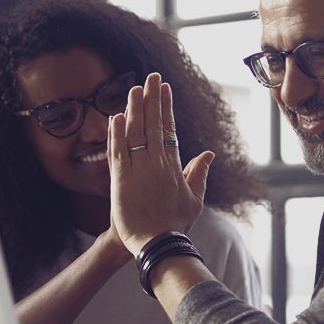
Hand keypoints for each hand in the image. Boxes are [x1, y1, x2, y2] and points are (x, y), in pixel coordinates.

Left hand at [110, 73, 214, 255]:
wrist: (157, 245)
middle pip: (152, 124)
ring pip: (134, 133)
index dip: (165, 106)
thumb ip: (198, 173)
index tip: (164, 89)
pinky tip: (116, 116)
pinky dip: (116, 134)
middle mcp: (156, 163)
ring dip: (133, 108)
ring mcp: (137, 170)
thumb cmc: (175, 224)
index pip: (168, 128)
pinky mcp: (120, 180)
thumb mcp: (194, 199)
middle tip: (150, 77)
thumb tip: (208, 153)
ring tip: (134, 88)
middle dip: (151, 98)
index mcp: (173, 165)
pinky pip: (117, 152)